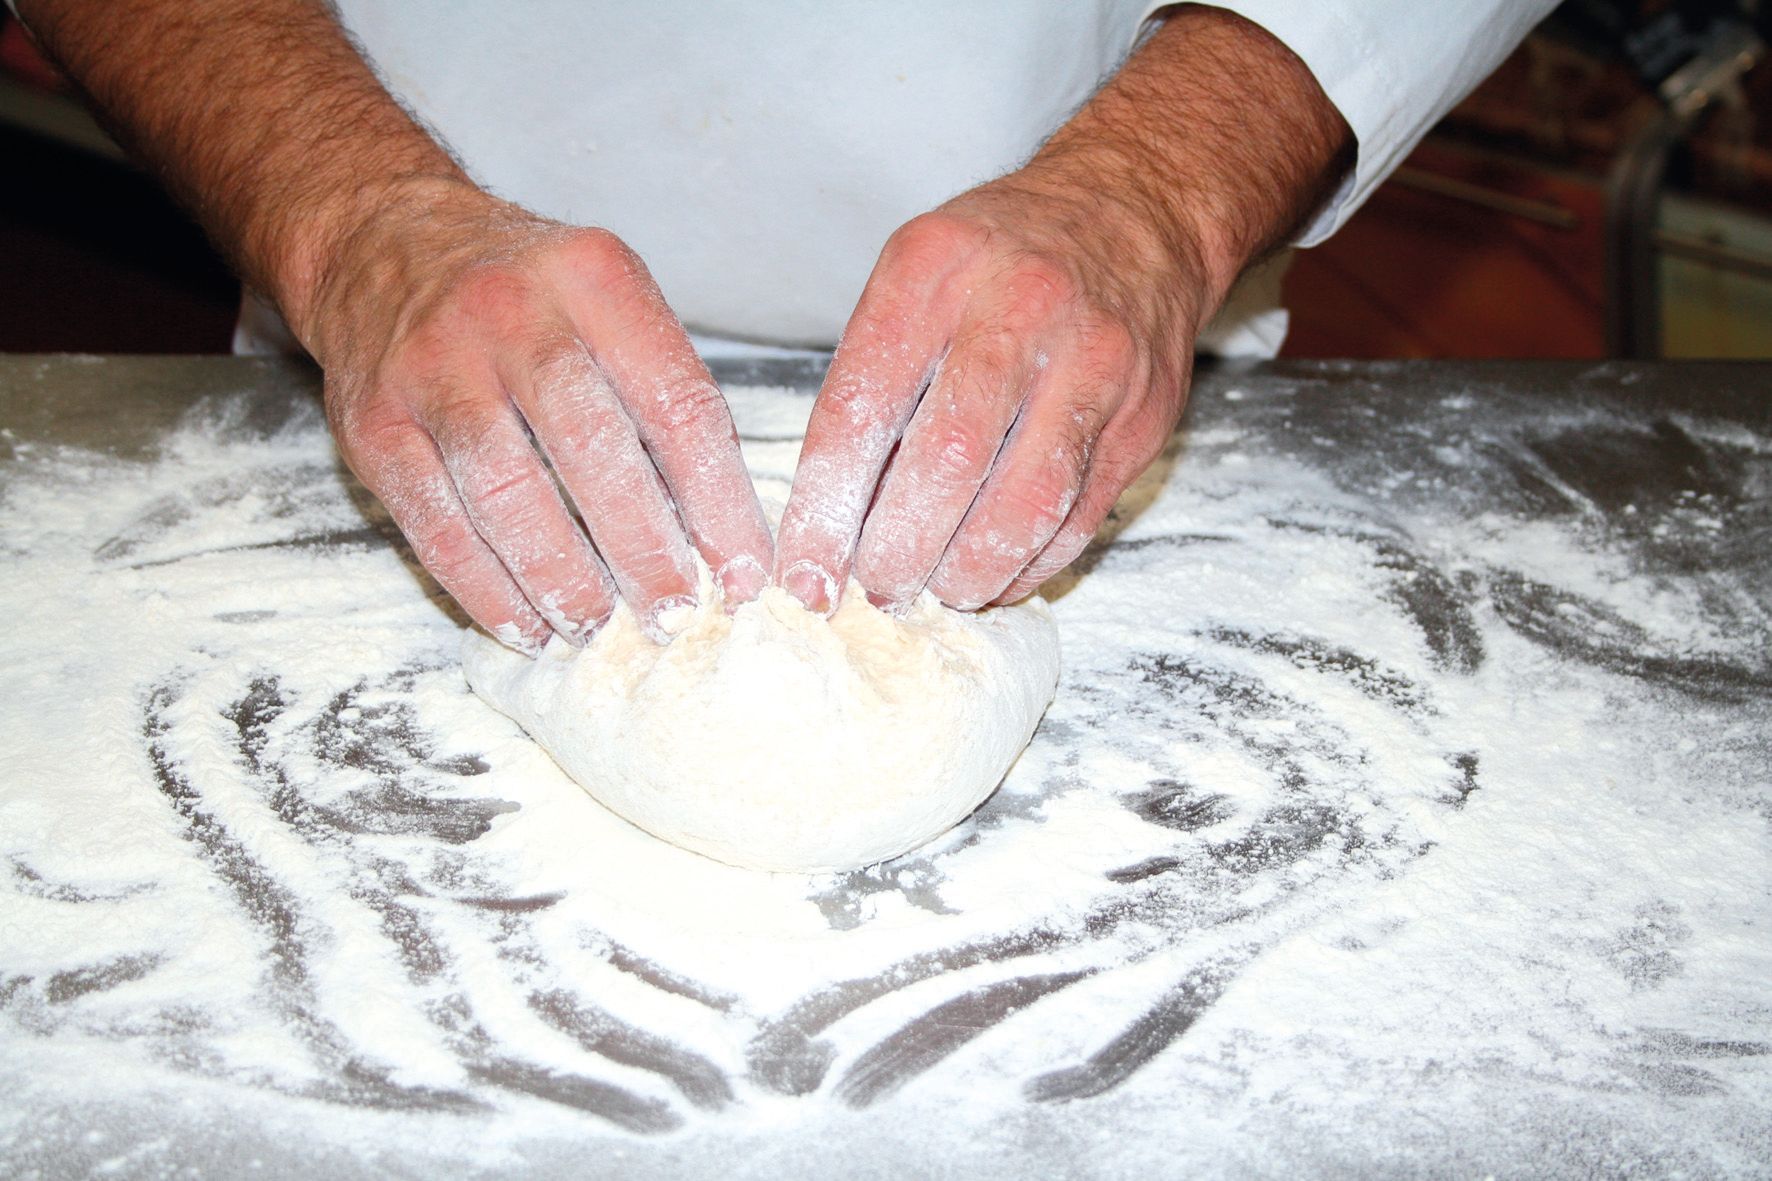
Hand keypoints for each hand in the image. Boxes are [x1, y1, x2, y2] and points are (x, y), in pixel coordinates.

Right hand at [305, 180, 772, 650]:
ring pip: (506, 492)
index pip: (677, 406)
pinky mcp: (371, 421)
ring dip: (559, 577)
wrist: (380, 241)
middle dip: (642, 549)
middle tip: (673, 618)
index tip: (744, 575)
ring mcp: (431, 366)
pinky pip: (434, 520)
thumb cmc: (526, 294)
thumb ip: (660, 393)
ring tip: (596, 629)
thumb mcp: (607, 300)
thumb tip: (720, 533)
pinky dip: (483, 585)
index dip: (719, 503)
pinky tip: (524, 624)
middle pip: (591, 448)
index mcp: (595, 280)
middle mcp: (511, 313)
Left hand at [773, 167, 1203, 613]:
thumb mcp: (917, 274)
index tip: (806, 573)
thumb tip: (833, 515)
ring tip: (935, 590)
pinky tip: (993, 574)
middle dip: (899, 551)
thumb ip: (874, 375)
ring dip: (968, 571)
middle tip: (875, 589)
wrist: (1136, 213)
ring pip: (1024, 503)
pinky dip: (1027, 564)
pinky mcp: (1142, 417)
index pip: (863, 409)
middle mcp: (1020, 309)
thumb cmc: (1000, 258)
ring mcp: (1093, 364)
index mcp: (935, 269)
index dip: (827, 508)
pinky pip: (1076, 517)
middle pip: (947, 462)